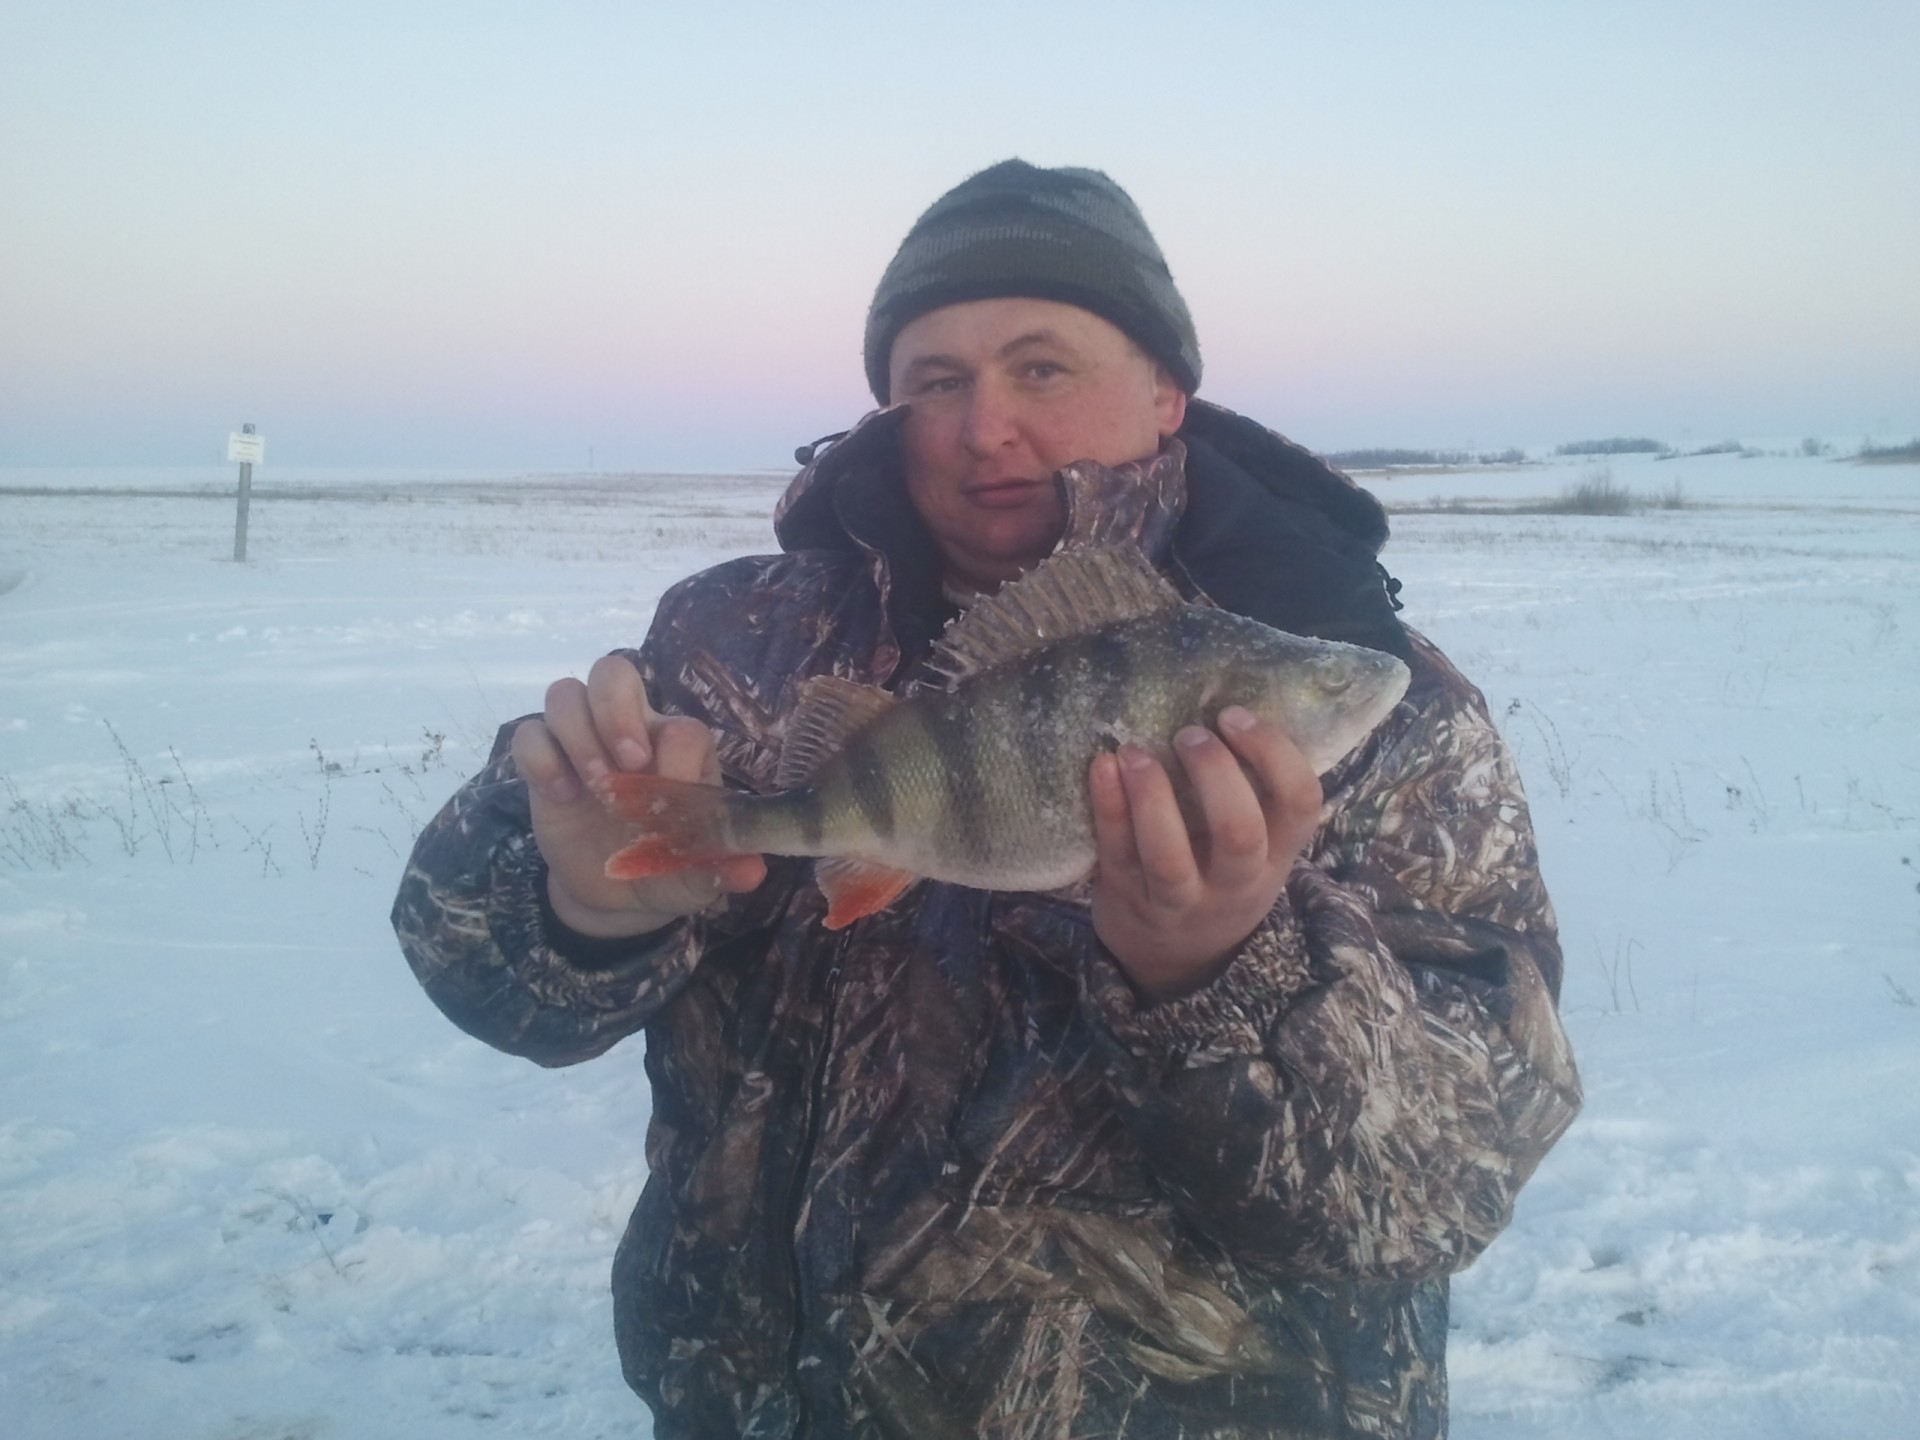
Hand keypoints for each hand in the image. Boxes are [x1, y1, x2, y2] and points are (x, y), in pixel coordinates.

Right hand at [510, 654, 765, 938]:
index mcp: (680, 751)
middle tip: (626, 763)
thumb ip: (718, 872)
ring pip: (566, 693)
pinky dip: (540, 758)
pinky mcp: (545, 761)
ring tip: (593, 786)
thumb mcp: (692, 880)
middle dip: (615, 710)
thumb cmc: (663, 870)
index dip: (673, 751)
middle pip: (614, 672)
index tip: (666, 787)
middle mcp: (632, 731)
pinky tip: (560, 795)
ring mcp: (584, 741)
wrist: (610, 892)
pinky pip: (529, 733)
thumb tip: (752, 873)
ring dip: (577, 734)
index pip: (679, 725)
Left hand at [1087, 705, 1322, 1002]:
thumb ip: (1255, 794)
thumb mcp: (1257, 849)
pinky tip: (1102, 765)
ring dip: (1151, 795)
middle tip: (1190, 733)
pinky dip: (1107, 807)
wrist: (1175, 959)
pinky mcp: (1126, 897)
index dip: (1275, 753)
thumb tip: (1232, 695)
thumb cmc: (1219, 875)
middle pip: (1238, 832)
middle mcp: (1234, 881)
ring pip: (1169, 855)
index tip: (1236, 716)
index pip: (1301, 803)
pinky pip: (1115, 853)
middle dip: (1215, 772)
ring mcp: (1177, 896)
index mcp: (1276, 855)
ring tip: (1134, 749)